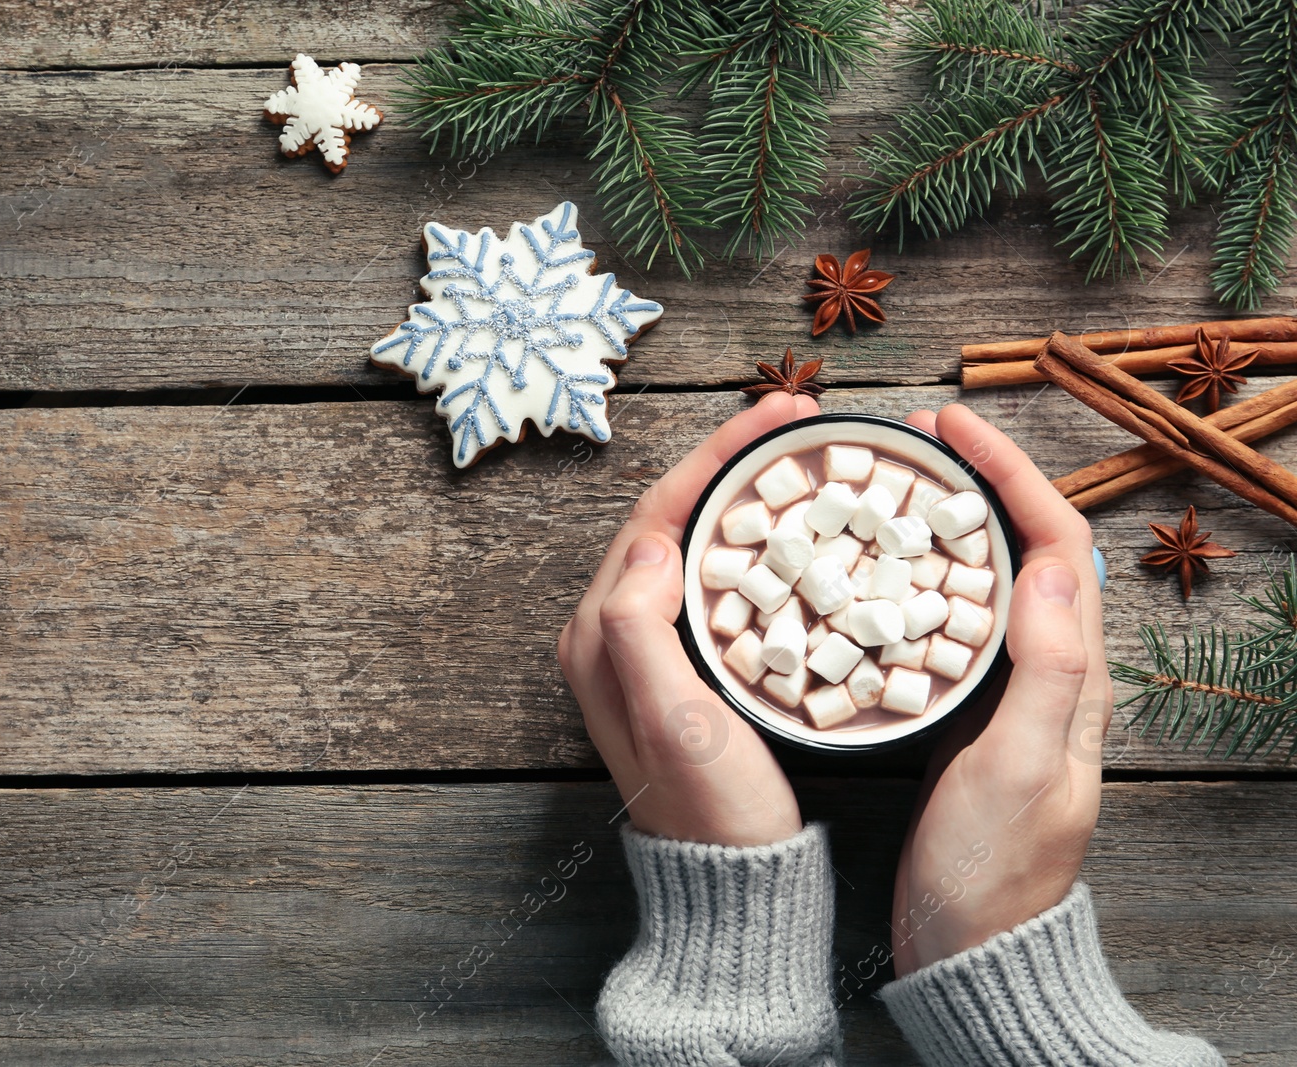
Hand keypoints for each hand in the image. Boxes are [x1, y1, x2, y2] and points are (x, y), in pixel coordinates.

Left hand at [557, 392, 816, 847]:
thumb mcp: (675, 721)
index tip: (778, 414)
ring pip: (694, 545)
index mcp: (600, 635)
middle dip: (729, 460)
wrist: (732, 885)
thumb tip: (652, 548)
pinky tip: (791, 535)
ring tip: (797, 459)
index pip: (654, 516)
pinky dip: (751, 544)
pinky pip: (714, 582)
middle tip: (796, 421)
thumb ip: (641, 633)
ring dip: (739, 494)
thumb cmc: (710, 811)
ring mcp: (649, 653)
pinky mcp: (686, 670)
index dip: (714, 456)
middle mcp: (613, 635)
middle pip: (671, 518)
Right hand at [891, 403, 1110, 975]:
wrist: (967, 947)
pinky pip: (945, 622)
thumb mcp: (1021, 768)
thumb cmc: (992, 868)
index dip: (1010, 473)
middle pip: (1024, 546)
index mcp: (1071, 676)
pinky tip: (868, 575)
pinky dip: (913, 578)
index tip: (950, 427)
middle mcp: (1044, 673)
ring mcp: (1001, 694)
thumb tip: (1053, 562)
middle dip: (975, 481)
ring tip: (887, 489)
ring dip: (945, 522)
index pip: (1058, 543)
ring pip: (982, 580)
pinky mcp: (961, 716)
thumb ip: (1047, 669)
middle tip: (911, 444)